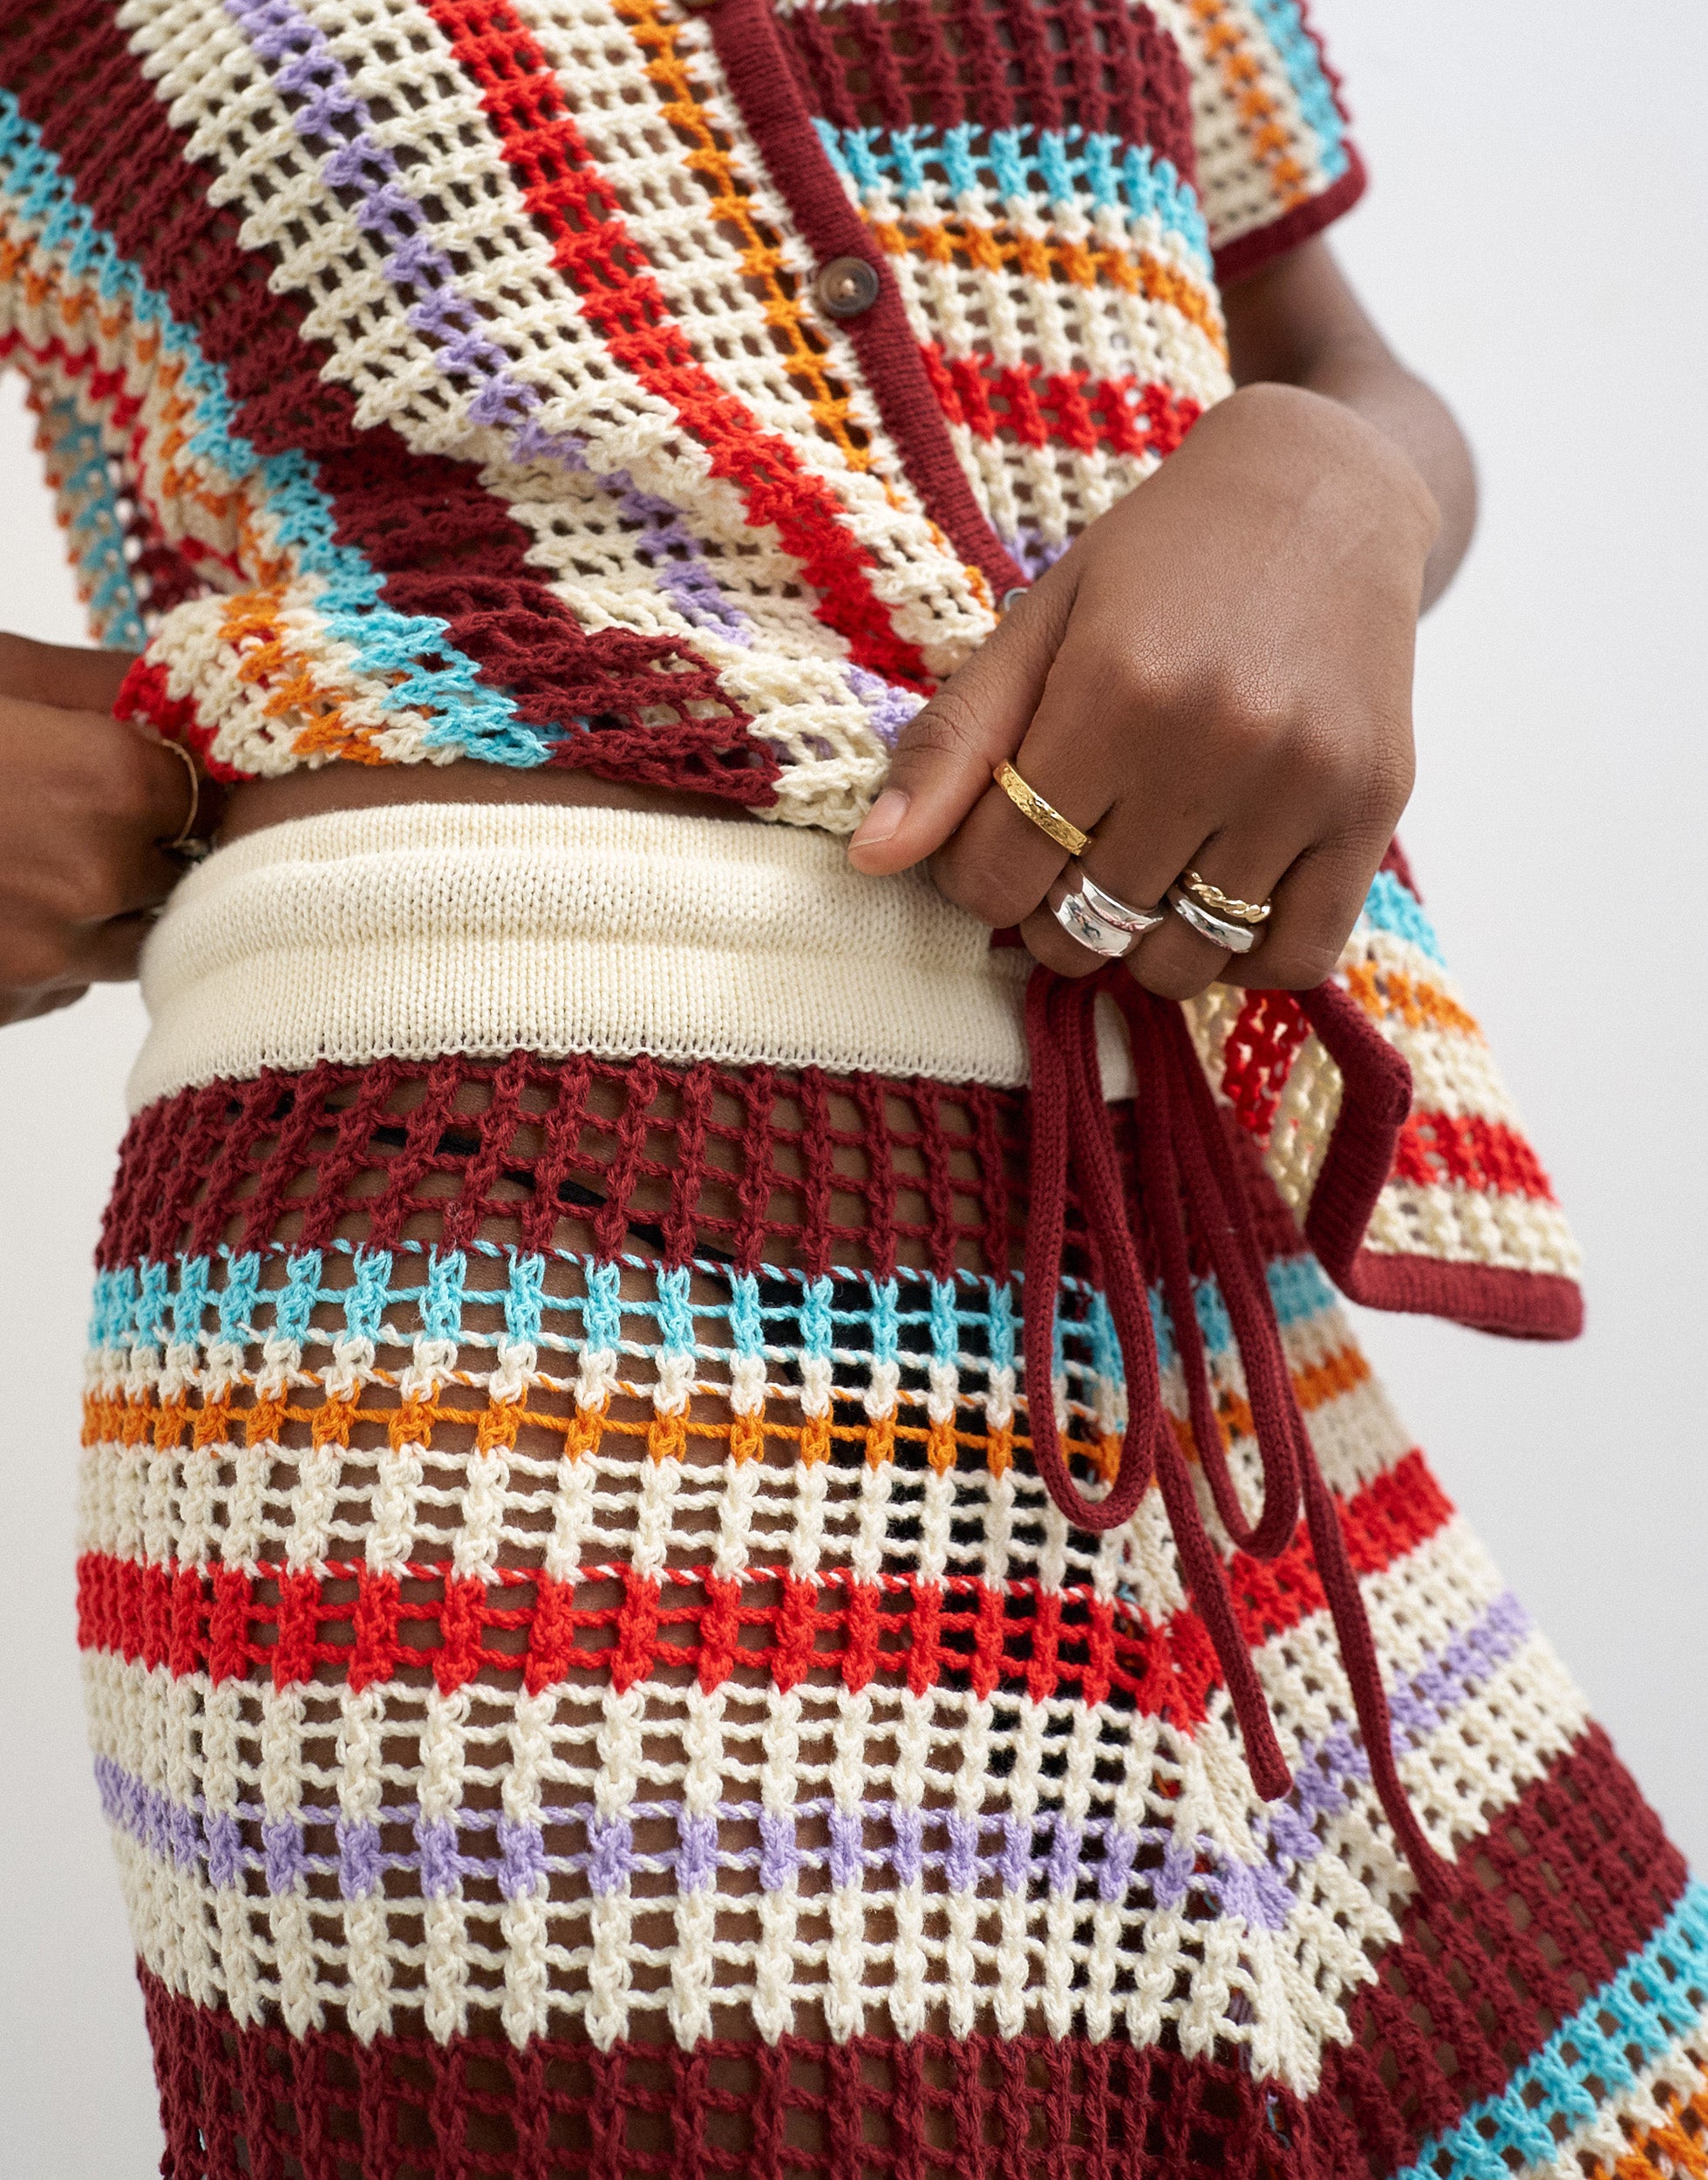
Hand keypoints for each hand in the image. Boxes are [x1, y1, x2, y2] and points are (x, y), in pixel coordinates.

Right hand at [0, 633, 208, 1026]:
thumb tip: (176, 687)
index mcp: (111, 783)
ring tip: (18, 854)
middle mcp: (97, 881)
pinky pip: (61, 986)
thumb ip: (95, 683)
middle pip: (176, 876)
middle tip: (65, 811)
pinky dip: (40, 952)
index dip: (174, 785)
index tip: (144, 770)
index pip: (208, 799)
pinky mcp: (3, 1002)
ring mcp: (49, 955)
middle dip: (140, 848)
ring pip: (126, 941)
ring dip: (96, 908)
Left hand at [847, 383, 1437, 997]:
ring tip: (1135, 878)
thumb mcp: (1038, 625)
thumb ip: (952, 742)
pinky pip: (1293, 958)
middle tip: (1064, 863)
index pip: (998, 873)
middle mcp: (1216, 740)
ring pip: (1182, 960)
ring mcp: (1304, 780)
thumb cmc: (1161, 561)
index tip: (997, 844)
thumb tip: (872, 859)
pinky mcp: (1374, 806)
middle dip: (1050, 915)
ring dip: (1139, 946)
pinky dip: (1238, 961)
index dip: (976, 879)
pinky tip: (1211, 902)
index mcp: (1114, 687)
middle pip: (1086, 925)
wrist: (1328, 493)